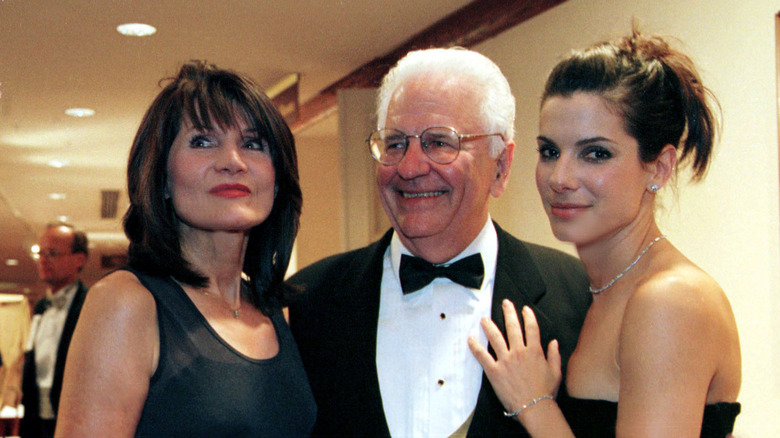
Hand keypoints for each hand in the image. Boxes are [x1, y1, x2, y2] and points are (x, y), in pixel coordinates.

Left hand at [468, 300, 561, 417]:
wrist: (535, 408)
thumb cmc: (546, 392)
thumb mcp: (556, 372)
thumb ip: (554, 355)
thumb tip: (553, 342)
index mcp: (535, 351)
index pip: (532, 328)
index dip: (528, 316)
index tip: (524, 309)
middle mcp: (519, 352)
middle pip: (513, 327)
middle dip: (509, 312)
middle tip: (505, 303)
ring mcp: (506, 360)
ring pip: (495, 337)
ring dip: (489, 326)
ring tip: (484, 319)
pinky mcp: (495, 371)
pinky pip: (482, 355)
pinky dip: (475, 346)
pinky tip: (471, 338)